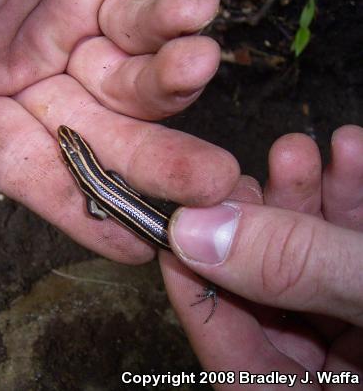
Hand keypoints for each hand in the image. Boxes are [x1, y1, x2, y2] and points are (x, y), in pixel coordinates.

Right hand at [0, 0, 238, 261]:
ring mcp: (70, 33)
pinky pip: (147, 17)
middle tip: (209, 180)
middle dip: (153, 157)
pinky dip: (174, 19)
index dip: (80, 211)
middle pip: (96, 134)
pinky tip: (194, 12)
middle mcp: (24, 76)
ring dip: (171, 81)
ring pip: (132, 82)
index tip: (135, 246)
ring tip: (198, 63)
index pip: (30, 170)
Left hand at [161, 125, 362, 383]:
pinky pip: (353, 246)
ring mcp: (359, 332)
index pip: (231, 354)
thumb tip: (195, 231)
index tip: (175, 227)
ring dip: (307, 199)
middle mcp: (335, 373)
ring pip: (312, 262)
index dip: (196, 286)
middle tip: (237, 180)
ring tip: (298, 150)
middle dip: (260, 226)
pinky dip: (352, 200)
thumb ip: (294, 265)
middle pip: (271, 297)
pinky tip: (349, 151)